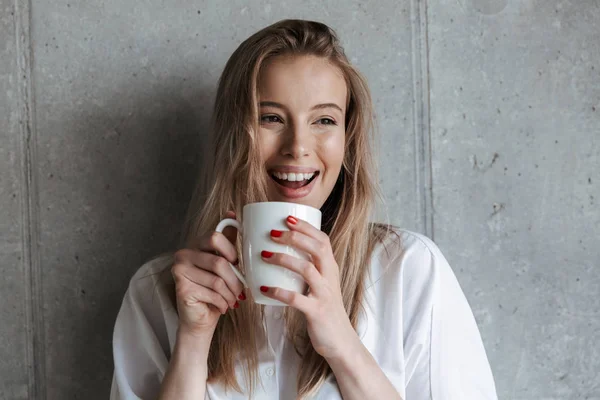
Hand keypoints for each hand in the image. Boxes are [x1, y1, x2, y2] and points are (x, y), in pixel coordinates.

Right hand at [171, 211, 245, 336]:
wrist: (201, 319)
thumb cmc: (214, 290)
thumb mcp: (224, 262)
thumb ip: (227, 240)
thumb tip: (232, 213)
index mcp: (195, 244)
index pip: (216, 237)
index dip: (232, 252)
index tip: (237, 264)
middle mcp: (183, 254)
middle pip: (219, 261)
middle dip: (235, 278)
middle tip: (240, 289)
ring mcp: (179, 271)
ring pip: (218, 280)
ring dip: (231, 294)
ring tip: (233, 300)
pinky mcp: (181, 288)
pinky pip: (212, 293)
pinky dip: (223, 302)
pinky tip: (223, 307)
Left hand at [259, 215, 357, 359]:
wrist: (340, 340)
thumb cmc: (324, 308)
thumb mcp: (322, 284)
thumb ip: (310, 268)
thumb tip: (283, 250)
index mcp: (331, 268)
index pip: (322, 240)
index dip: (306, 227)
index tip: (287, 218)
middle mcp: (330, 278)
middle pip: (317, 249)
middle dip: (295, 237)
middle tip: (272, 233)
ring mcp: (324, 294)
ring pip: (307, 269)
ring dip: (284, 259)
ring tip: (264, 255)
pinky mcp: (316, 311)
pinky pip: (296, 299)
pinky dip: (279, 292)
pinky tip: (264, 287)